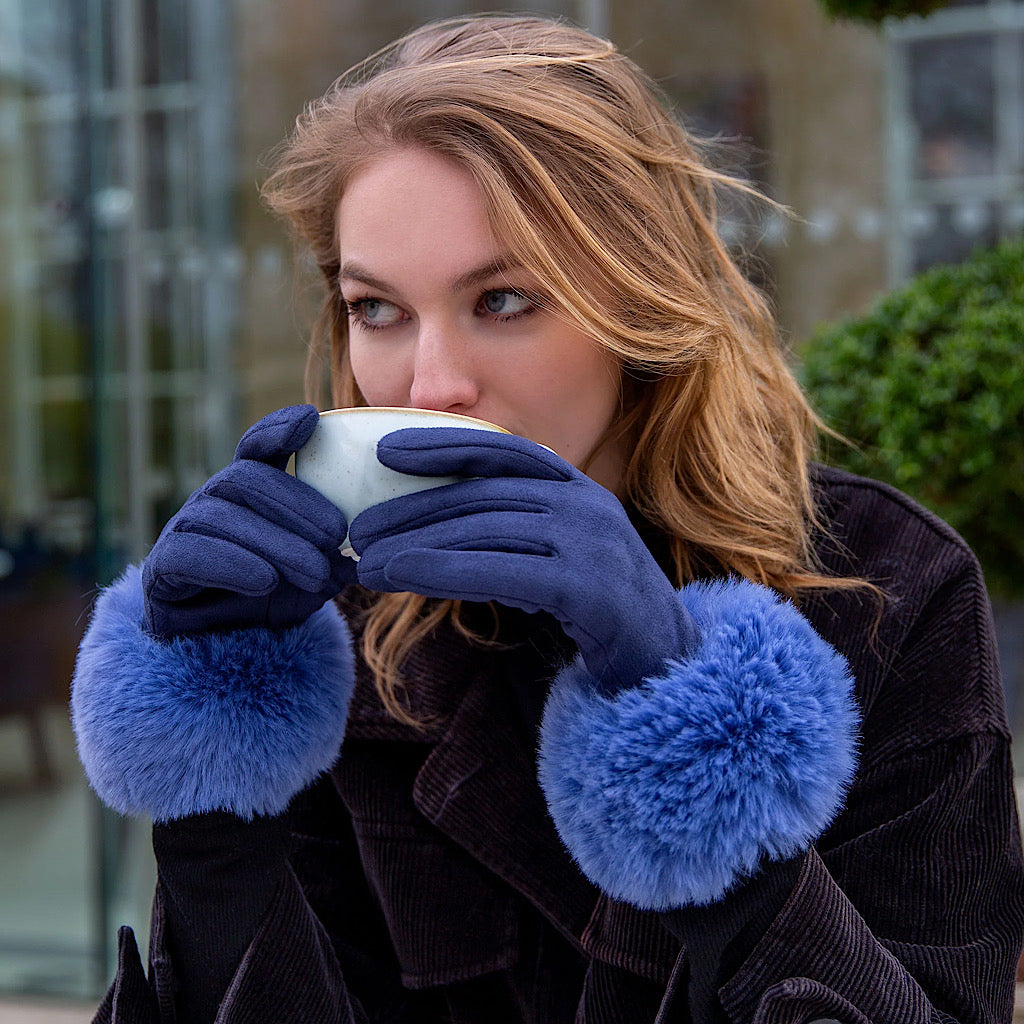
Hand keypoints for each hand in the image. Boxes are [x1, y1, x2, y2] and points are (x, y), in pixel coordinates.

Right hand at [143, 405, 355, 637]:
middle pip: (246, 479)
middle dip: (296, 504)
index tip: (310, 419)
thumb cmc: (279, 600)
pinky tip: (264, 581)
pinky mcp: (161, 570)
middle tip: (337, 536)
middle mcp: (212, 503)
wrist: (232, 650)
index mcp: (248, 493)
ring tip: (314, 572)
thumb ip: (339, 554)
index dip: (277, 429)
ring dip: (275, 543)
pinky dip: (231, 564)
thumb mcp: (318, 573)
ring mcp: (182, 532)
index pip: (257, 448)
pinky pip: (188, 554)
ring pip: (221, 516)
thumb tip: (376, 543)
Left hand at [349, 428, 699, 693]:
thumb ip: (511, 533)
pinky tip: (406, 579)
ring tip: (367, 564)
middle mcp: (587, 506)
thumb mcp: (555, 557)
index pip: (503, 448)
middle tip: (359, 531)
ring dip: (418, 544)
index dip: (443, 445)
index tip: (385, 453)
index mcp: (578, 489)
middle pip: (483, 495)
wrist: (667, 664)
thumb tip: (430, 529)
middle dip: (414, 509)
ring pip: (487, 531)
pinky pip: (504, 572)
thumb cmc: (597, 609)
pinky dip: (447, 572)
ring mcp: (593, 545)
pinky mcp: (592, 591)